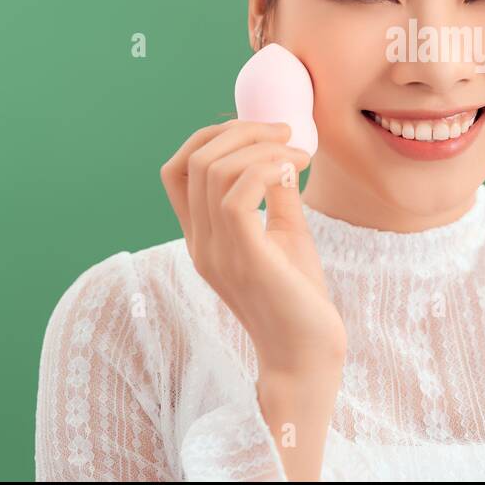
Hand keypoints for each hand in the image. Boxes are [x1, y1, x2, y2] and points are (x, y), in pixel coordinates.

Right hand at [160, 120, 346, 374]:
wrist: (307, 354)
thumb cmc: (299, 298)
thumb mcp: (285, 234)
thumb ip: (276, 196)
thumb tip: (281, 154)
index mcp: (202, 236)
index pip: (177, 170)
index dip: (210, 136)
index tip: (257, 130)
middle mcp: (200, 242)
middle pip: (195, 158)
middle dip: (241, 130)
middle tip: (286, 131)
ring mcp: (217, 251)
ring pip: (214, 169)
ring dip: (261, 146)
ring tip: (300, 153)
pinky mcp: (243, 258)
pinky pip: (237, 194)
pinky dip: (268, 167)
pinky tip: (296, 170)